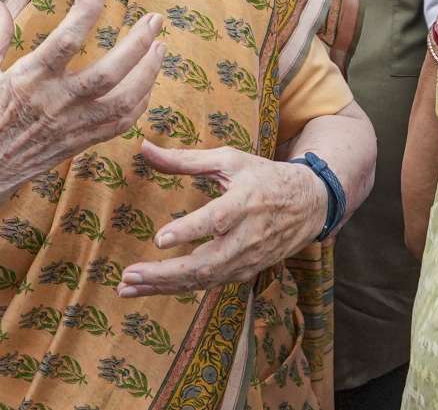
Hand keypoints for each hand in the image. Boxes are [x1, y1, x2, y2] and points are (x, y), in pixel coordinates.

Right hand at [0, 0, 165, 217]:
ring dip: (148, 74)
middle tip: (155, 19)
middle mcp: (55, 104)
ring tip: (160, 47)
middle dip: (138, 45)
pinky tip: (148, 84)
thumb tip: (0, 3)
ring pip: (123, 103)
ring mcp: (71, 127)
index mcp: (28, 80)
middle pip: (109, 74)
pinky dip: (139, 103)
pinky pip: (119, 125)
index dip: (87, 6)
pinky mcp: (79, 144)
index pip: (66, 37)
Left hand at [116, 141, 327, 295]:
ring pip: (204, 279)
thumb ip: (185, 159)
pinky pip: (209, 284)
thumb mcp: (229, 160)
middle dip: (165, 273)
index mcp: (245, 201)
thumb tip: (144, 148)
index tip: (160, 238)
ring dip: (164, 286)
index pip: (217, 220)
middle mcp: (247, 236)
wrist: (309, 205)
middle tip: (130, 275)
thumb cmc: (263, 177)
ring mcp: (247, 259)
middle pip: (206, 262)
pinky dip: (178, 289)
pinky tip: (151, 288)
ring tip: (128, 287)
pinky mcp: (245, 272)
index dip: (190, 231)